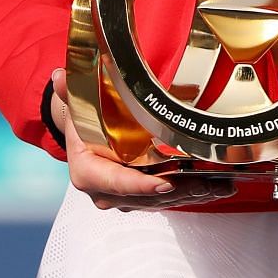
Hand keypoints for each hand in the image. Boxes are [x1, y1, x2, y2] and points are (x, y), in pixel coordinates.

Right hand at [49, 69, 234, 211]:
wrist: (81, 131)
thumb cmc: (81, 119)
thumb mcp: (75, 103)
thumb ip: (68, 91)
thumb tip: (59, 76)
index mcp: (87, 173)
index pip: (117, 182)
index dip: (141, 186)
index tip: (165, 183)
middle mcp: (105, 192)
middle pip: (146, 196)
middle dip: (178, 191)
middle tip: (204, 182)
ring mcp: (124, 198)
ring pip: (162, 201)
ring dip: (192, 193)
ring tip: (219, 185)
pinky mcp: (140, 198)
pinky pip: (167, 199)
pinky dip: (192, 193)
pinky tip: (217, 187)